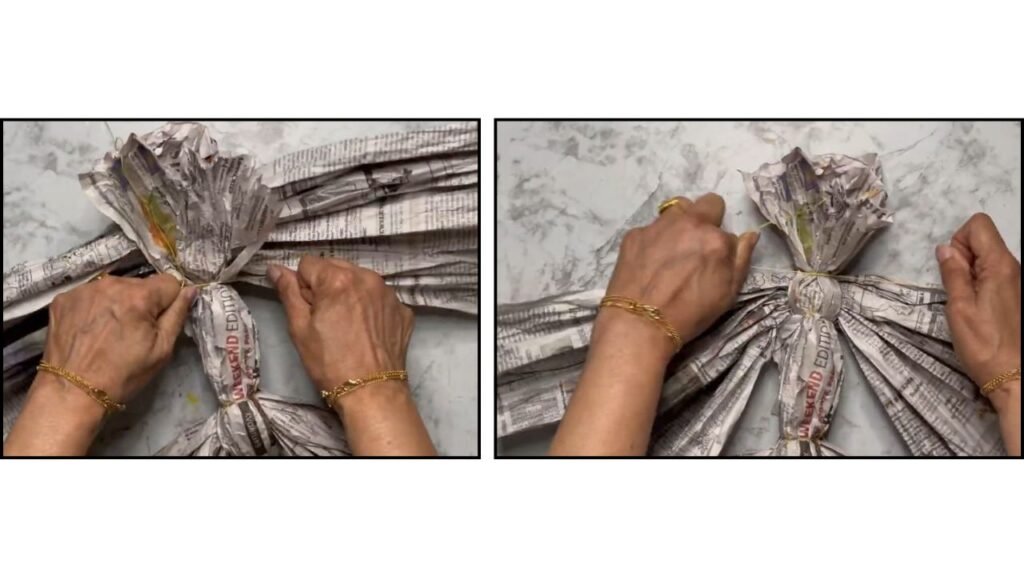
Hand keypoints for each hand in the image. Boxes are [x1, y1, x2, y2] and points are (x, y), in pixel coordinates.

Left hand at [4, 274, 193, 455]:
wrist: (72, 391)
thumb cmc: (123, 374)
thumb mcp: (162, 349)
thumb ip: (178, 314)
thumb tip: (190, 290)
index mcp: (139, 296)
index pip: (169, 282)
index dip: (170, 302)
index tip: (159, 323)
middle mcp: (111, 284)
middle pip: (140, 284)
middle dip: (142, 302)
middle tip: (133, 331)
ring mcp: (84, 290)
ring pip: (115, 288)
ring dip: (118, 303)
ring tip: (110, 331)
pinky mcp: (64, 298)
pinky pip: (91, 294)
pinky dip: (95, 307)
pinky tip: (91, 329)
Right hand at [268, 256, 434, 455]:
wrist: (372, 391)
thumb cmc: (330, 362)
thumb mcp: (300, 328)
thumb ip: (288, 292)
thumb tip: (275, 268)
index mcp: (338, 279)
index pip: (308, 264)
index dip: (302, 286)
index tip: (308, 309)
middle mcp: (367, 277)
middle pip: (336, 267)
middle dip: (326, 286)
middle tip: (325, 319)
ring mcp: (389, 293)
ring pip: (359, 281)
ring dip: (350, 294)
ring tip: (347, 326)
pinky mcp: (402, 309)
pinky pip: (379, 298)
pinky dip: (371, 308)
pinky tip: (366, 332)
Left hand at [599, 192, 759, 362]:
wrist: (640, 323)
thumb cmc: (689, 314)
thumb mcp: (728, 293)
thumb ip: (741, 259)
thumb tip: (749, 234)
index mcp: (714, 238)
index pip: (726, 230)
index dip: (721, 245)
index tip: (713, 260)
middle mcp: (687, 224)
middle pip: (706, 203)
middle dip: (705, 219)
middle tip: (695, 246)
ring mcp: (658, 226)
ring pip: (676, 210)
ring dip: (679, 224)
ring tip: (672, 251)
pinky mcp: (634, 234)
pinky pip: (650, 228)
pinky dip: (654, 240)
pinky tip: (649, 262)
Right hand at [936, 213, 1021, 411]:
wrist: (1015, 376)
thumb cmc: (984, 345)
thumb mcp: (959, 307)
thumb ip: (952, 273)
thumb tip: (945, 249)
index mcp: (1000, 265)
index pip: (978, 225)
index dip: (959, 240)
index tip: (953, 268)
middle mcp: (1014, 268)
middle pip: (983, 240)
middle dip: (962, 257)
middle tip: (958, 290)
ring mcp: (1017, 282)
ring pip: (987, 259)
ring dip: (970, 273)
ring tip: (967, 302)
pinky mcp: (1016, 295)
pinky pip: (994, 276)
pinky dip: (980, 285)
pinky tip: (977, 310)